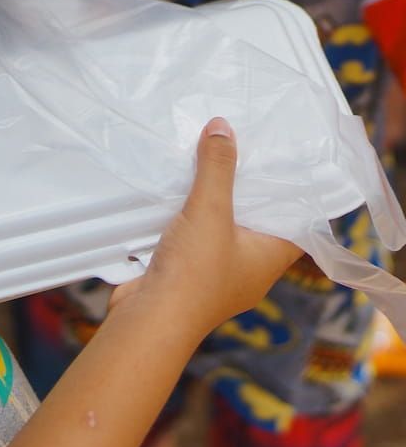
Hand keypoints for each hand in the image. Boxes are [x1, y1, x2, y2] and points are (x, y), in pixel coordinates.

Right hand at [111, 117, 301, 335]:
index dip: (291, 194)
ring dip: (212, 207)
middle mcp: (248, 270)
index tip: (281, 165)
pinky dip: (187, 222)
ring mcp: (215, 276)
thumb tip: (222, 127)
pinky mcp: (185, 277)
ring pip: (221, 232)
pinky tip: (175, 199)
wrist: (150, 319)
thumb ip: (218, 167)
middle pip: (256, 223)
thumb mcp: (210, 210)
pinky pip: (193, 242)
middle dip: (246, 193)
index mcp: (270, 259)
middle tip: (240, 155)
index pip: (295, 222)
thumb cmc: (194, 273)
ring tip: (207, 169)